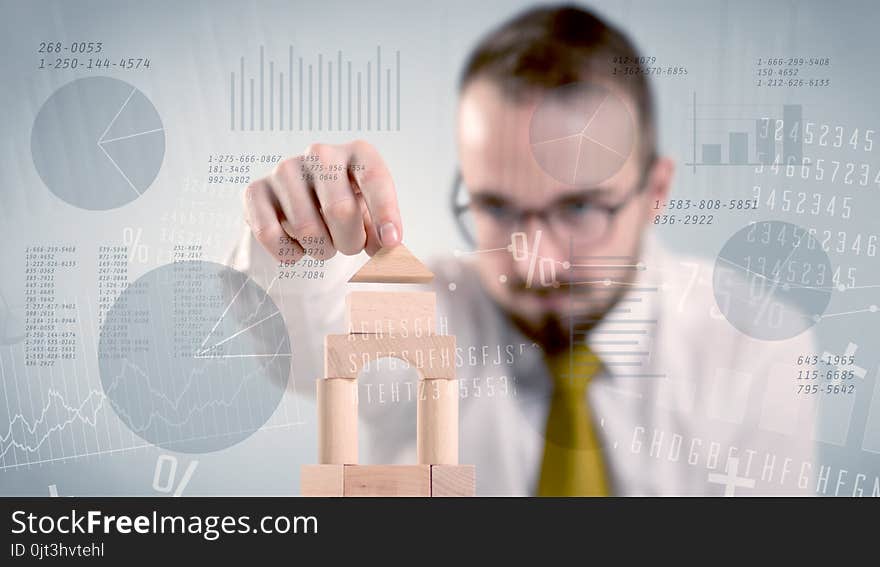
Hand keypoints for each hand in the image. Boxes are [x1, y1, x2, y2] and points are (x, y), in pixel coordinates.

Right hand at [242, 140, 401, 261]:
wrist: (301, 203)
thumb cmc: (348, 207)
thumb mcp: (372, 214)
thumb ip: (384, 232)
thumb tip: (388, 248)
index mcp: (357, 152)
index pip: (374, 178)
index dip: (385, 213)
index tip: (391, 242)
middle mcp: (320, 153)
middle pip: (340, 210)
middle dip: (350, 242)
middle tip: (349, 246)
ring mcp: (285, 168)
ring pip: (307, 229)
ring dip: (321, 250)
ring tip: (323, 242)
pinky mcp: (256, 189)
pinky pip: (271, 236)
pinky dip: (290, 254)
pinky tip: (297, 247)